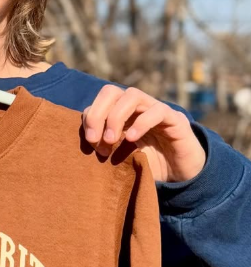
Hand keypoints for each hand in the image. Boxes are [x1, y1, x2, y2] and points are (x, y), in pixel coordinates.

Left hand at [82, 85, 205, 182]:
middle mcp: (137, 107)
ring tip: (111, 141)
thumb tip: (85, 139)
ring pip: (132, 95)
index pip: (99, 101)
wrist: (180, 175)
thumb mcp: (120, 155)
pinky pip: (157, 111)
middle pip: (111, 91)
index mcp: (121, 113)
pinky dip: (141, 123)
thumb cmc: (148, 164)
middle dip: (97, 113)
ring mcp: (156, 110)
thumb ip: (103, 145)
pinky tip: (132, 140)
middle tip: (95, 140)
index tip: (91, 144)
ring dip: (115, 117)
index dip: (90, 119)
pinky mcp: (175, 119)